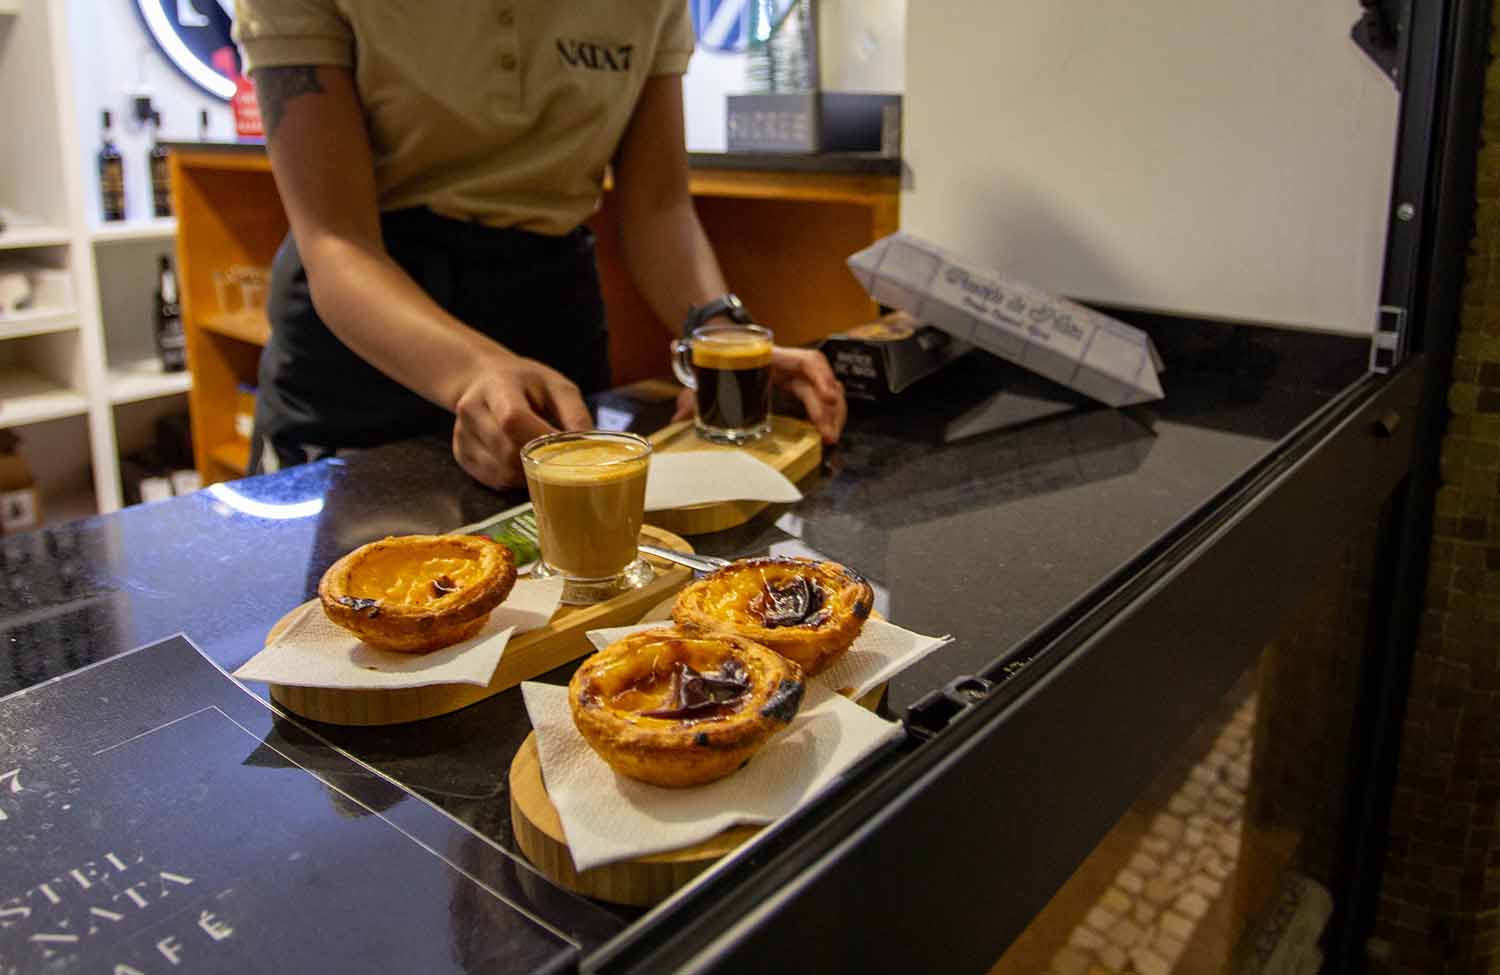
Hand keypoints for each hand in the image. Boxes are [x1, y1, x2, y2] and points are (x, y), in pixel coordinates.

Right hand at [451, 355, 592, 488]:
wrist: (483, 380)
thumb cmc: (526, 383)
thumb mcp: (556, 386)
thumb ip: (574, 414)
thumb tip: (591, 449)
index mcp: (497, 386)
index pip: (513, 419)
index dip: (541, 440)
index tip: (565, 448)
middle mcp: (472, 410)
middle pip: (508, 452)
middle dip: (539, 461)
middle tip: (559, 458)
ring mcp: (462, 435)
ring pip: (502, 472)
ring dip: (529, 475)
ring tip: (541, 459)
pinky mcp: (462, 455)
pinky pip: (495, 480)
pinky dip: (515, 479)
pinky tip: (524, 463)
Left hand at [673, 345, 846, 444]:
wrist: (722, 347)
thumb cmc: (718, 360)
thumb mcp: (707, 376)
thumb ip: (694, 395)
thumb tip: (679, 415)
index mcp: (774, 357)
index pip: (808, 361)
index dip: (821, 377)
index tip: (828, 395)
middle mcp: (790, 367)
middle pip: (821, 383)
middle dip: (828, 410)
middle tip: (828, 436)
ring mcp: (797, 379)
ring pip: (827, 394)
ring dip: (832, 416)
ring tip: (830, 440)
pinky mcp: (798, 392)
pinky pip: (820, 402)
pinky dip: (826, 417)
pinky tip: (826, 434)